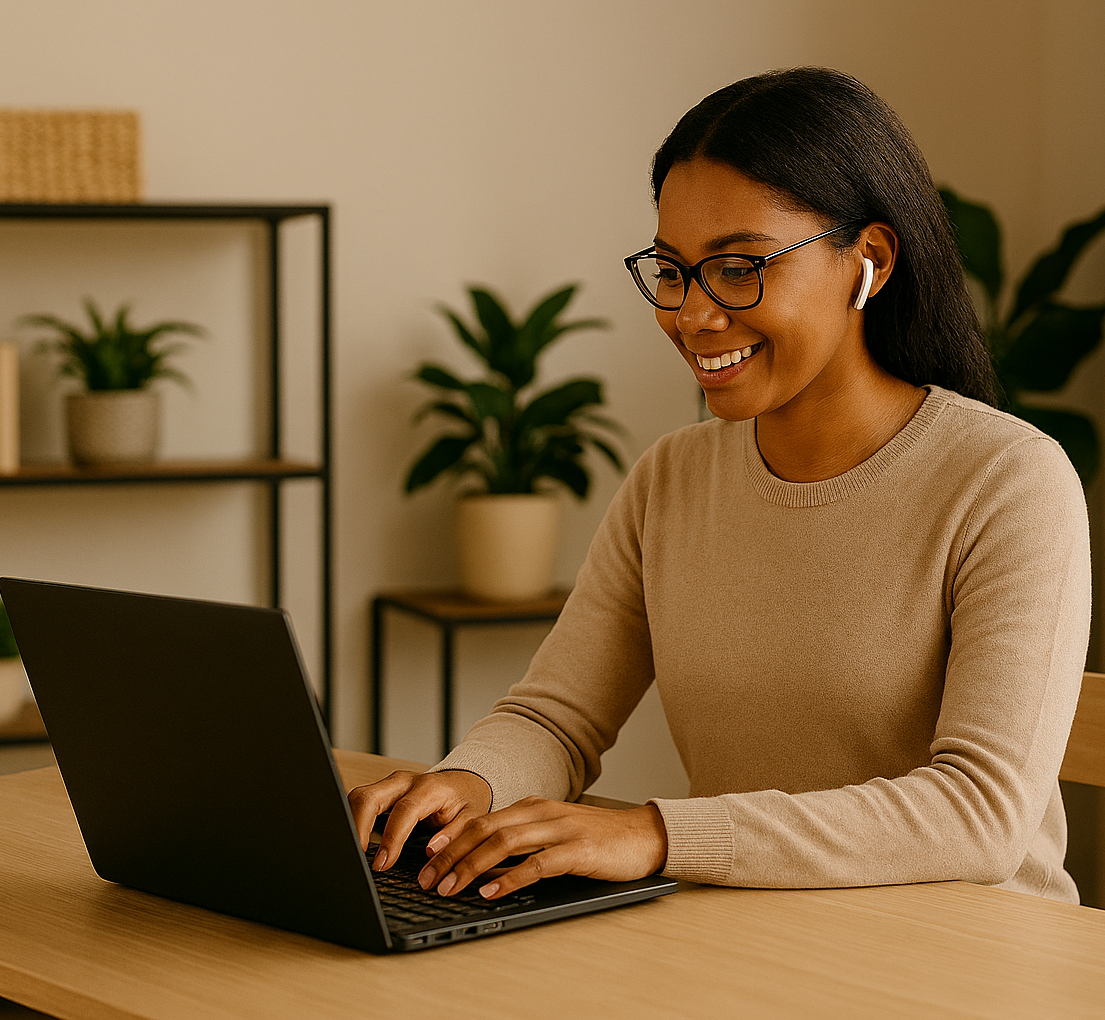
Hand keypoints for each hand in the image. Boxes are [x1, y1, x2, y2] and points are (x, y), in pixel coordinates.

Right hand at [347, 769, 491, 870]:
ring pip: (359, 797)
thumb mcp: (473, 818)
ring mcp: (390, 785)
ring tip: (353, 854)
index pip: (404, 810)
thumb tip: (431, 850)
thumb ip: (456, 834)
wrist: (463, 783)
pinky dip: (353, 820)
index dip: (392, 838)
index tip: (382, 864)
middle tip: (357, 858)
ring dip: (351, 823)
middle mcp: (405, 782)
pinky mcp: (382, 792)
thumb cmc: (466, 801)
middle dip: (357, 827)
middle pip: (369, 796)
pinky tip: (355, 842)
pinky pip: (361, 802)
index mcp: (429, 788)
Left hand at [415, 796, 668, 900]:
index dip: (450, 839)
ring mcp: (559, 830)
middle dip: (450, 854)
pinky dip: (509, 877)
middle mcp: (541, 813)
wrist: (644, 835)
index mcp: (532, 808)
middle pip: (483, 829)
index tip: (425, 857)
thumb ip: (523, 841)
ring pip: (503, 843)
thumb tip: (484, 864)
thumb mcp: (554, 832)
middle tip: (427, 879)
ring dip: (470, 866)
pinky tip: (491, 891)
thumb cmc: (598, 839)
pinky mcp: (577, 850)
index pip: (481, 820)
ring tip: (449, 887)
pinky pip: (536, 864)